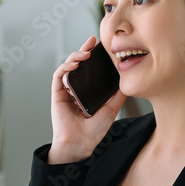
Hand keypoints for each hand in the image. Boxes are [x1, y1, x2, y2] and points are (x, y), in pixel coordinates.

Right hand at [49, 35, 126, 162]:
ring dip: (75, 56)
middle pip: (78, 64)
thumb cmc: (93, 131)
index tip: (102, 46)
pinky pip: (59, 76)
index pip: (90, 70)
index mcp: (87, 92)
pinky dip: (65, 67)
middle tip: (93, 41)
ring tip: (86, 53)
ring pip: (68, 66)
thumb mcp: (111, 109)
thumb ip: (117, 95)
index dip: (94, 56)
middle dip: (84, 50)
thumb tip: (127, 81)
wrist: (80, 143)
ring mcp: (66, 91)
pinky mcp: (57, 94)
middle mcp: (76, 89)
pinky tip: (74, 64)